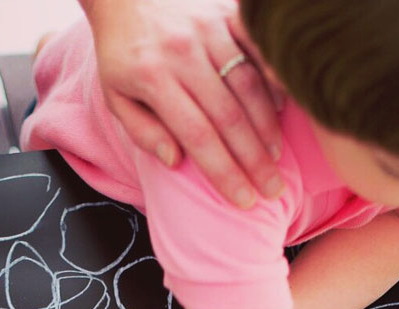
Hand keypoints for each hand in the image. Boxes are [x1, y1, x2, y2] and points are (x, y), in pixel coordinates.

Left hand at [85, 0, 284, 207]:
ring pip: (248, 84)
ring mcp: (208, 28)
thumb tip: (175, 161)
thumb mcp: (115, 96)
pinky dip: (272, 79)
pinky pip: (258, 48)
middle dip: (254, 159)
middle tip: (272, 189)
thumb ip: (143, 132)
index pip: (197, 136)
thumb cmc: (122, 52)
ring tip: (276, 157)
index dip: (224, 171)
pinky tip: (282, 109)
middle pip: (229, 116)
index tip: (243, 200)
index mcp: (153, 77)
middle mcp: (183, 51)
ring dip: (267, 125)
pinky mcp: (225, 10)